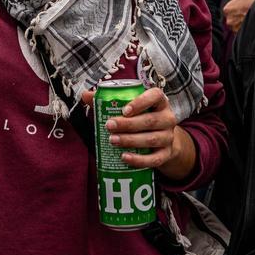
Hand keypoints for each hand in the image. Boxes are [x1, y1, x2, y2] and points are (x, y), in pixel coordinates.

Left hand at [80, 87, 195, 181]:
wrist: (162, 140)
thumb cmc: (141, 118)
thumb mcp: (130, 107)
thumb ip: (108, 99)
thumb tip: (85, 95)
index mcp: (159, 102)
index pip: (155, 96)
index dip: (141, 102)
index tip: (124, 110)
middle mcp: (167, 118)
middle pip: (150, 120)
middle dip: (128, 124)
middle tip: (109, 125)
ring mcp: (168, 137)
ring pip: (151, 139)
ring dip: (131, 140)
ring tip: (112, 140)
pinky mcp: (166, 154)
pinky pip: (154, 159)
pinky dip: (139, 160)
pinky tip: (124, 157)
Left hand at [223, 0, 254, 32]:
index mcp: (228, 8)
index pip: (228, 9)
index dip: (236, 7)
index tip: (243, 5)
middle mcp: (230, 20)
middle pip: (232, 18)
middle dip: (238, 15)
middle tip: (248, 10)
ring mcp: (236, 28)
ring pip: (236, 25)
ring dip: (242, 22)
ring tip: (251, 15)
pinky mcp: (243, 34)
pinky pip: (242, 32)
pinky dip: (246, 28)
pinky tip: (253, 22)